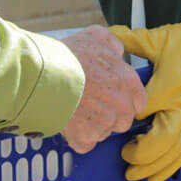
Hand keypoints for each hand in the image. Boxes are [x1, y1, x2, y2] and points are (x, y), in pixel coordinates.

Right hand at [59, 28, 145, 153]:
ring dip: (92, 126)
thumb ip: (112, 45)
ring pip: (103, 132)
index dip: (124, 101)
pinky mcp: (86, 137)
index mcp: (126, 80)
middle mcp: (120, 104)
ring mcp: (104, 122)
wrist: (42, 76)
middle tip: (89, 104)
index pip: (138, 100)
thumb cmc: (67, 56)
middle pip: (122, 120)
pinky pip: (86, 144)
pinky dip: (77, 138)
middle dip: (109, 115)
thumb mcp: (95, 36)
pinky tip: (68, 124)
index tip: (112, 101)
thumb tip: (117, 52)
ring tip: (74, 110)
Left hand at [109, 2, 180, 180]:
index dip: (126, 117)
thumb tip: (109, 35)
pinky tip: (156, 176)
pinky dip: (170, 167)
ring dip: (154, 167)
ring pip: (174, 153)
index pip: (143, 111)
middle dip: (140, 154)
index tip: (115, 116)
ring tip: (134, 175)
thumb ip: (133, 39)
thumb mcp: (161, 39)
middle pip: (162, 142)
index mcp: (171, 88)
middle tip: (122, 156)